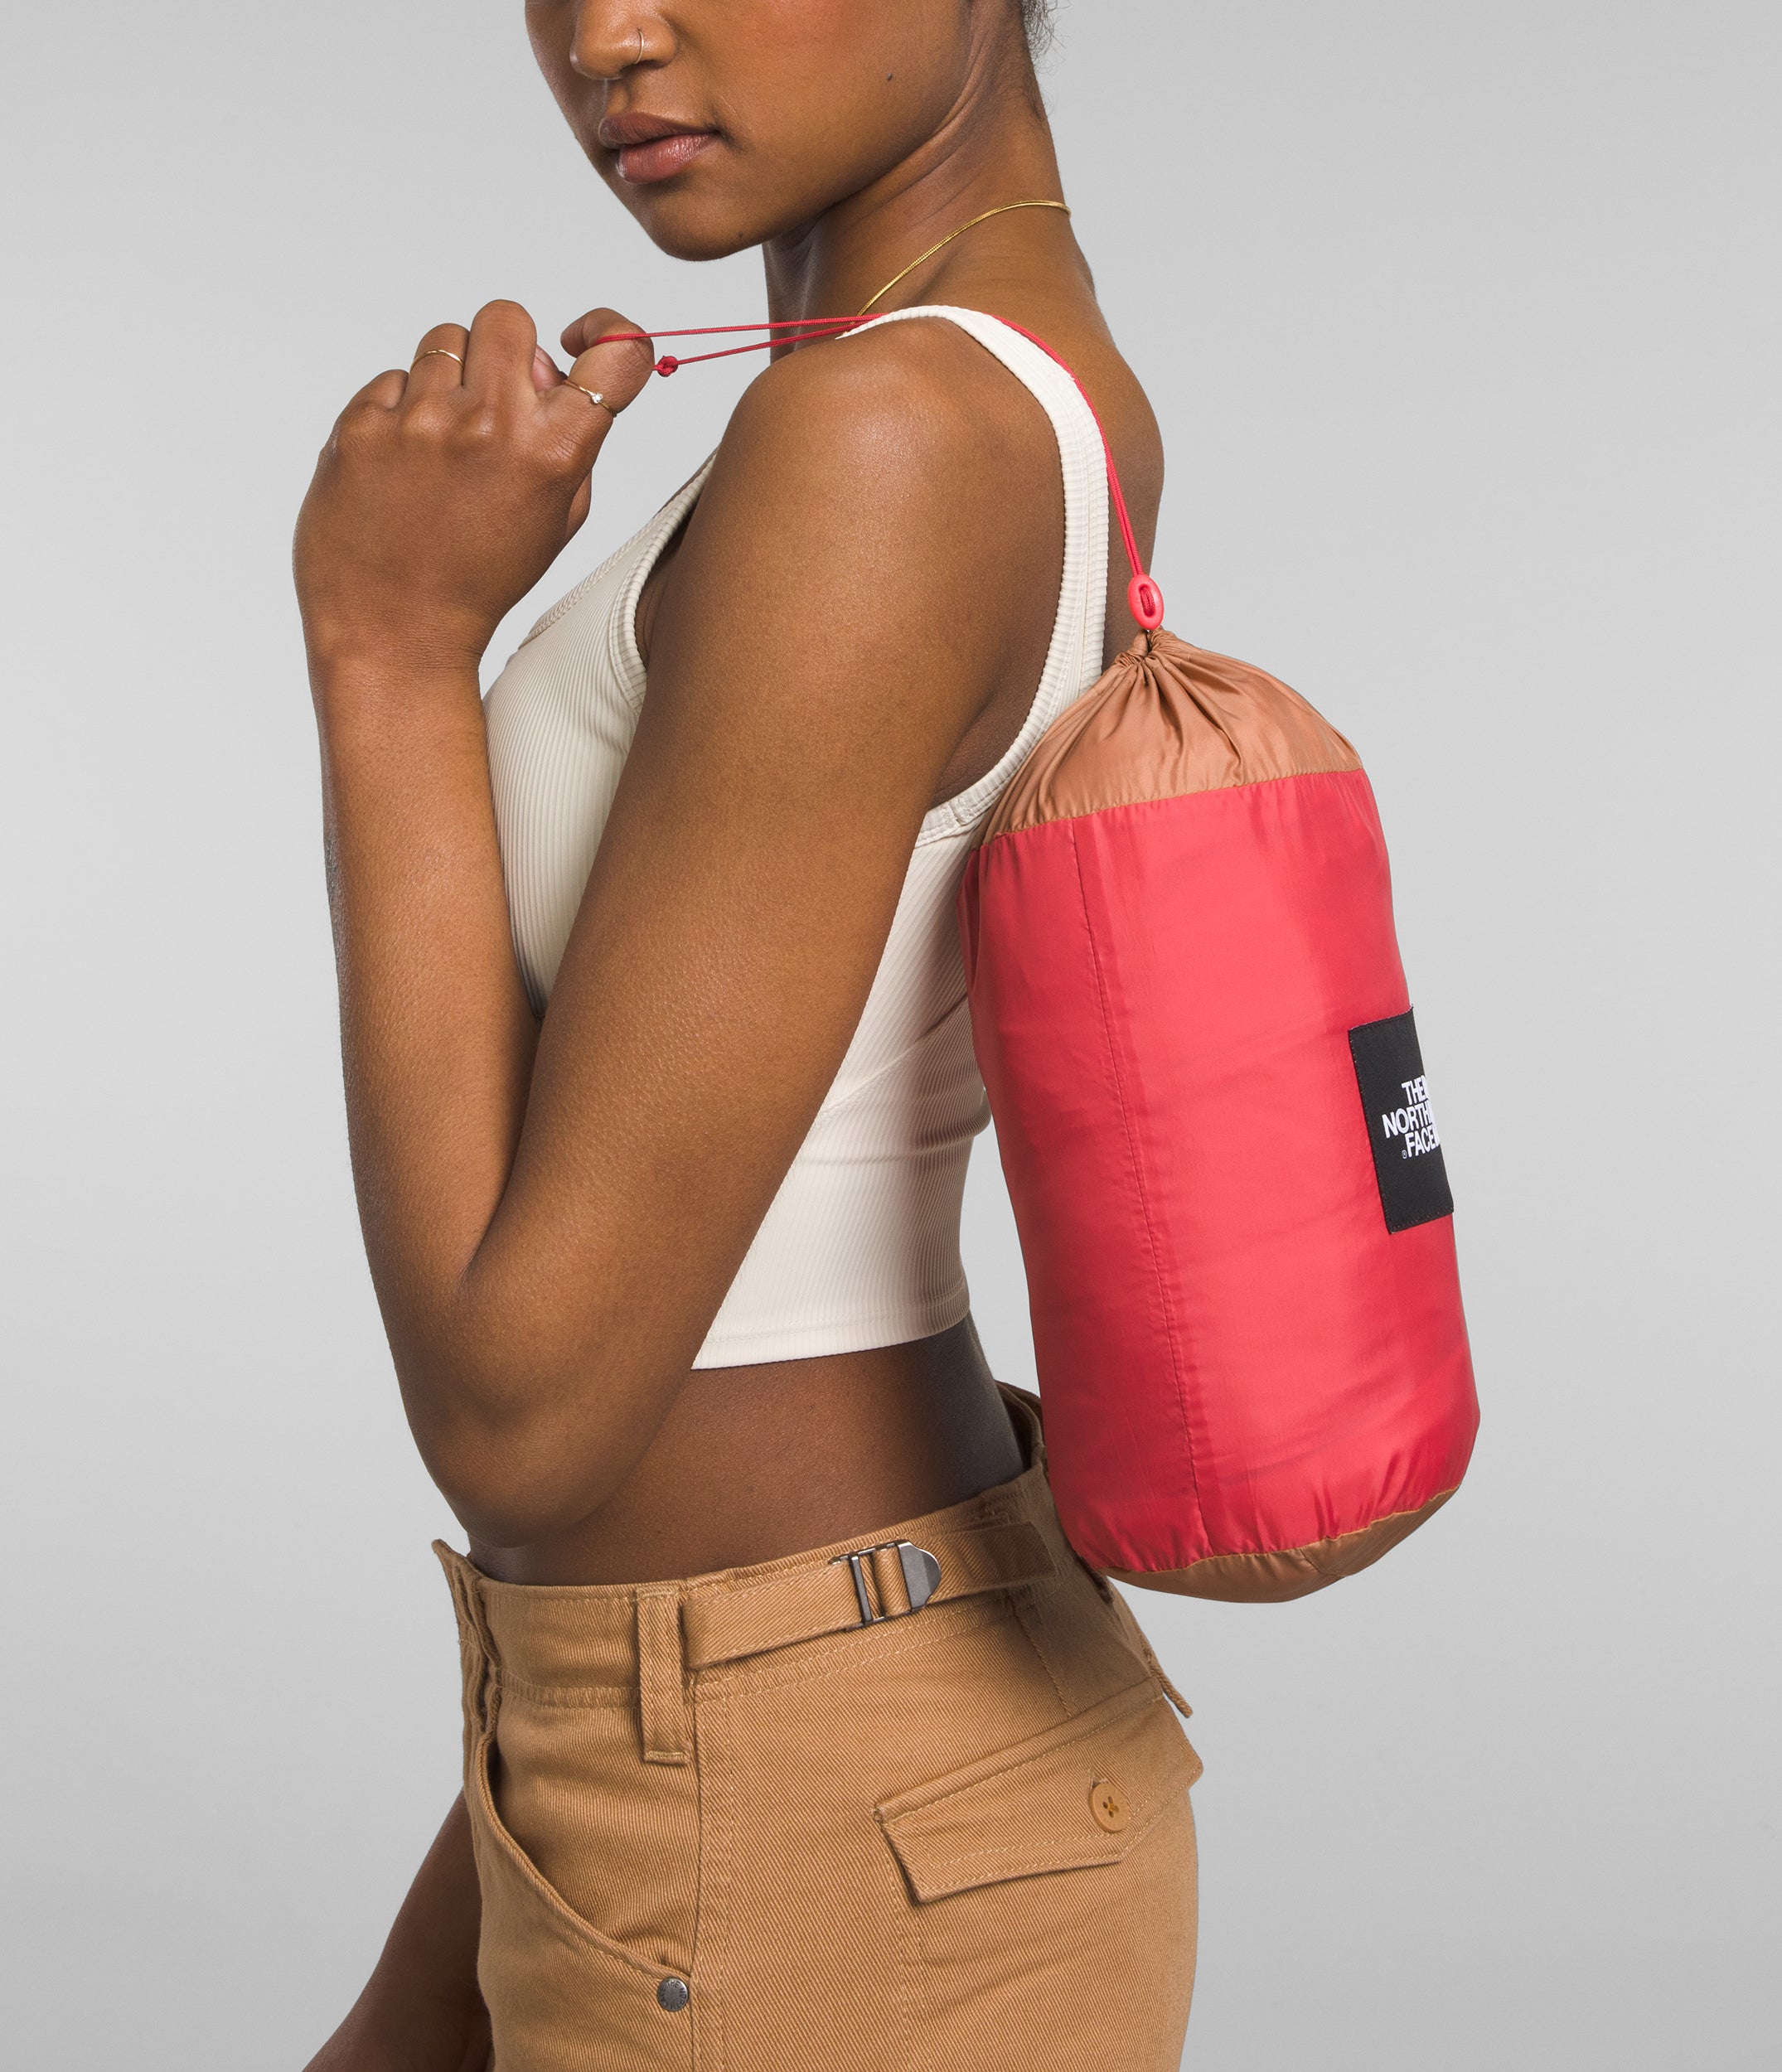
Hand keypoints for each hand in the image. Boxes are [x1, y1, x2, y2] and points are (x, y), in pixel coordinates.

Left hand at [294, 300, 652, 673]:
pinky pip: (390, 380)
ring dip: (449, 381)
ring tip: (441, 446)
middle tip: (494, 399)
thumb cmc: (480, 579)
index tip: (582, 339)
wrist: (394, 631)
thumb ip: (569, 441)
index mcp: (555, 453)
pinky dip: (399, 413)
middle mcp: (490, 425)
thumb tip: (547, 369)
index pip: (616, 353)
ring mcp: (420, 421)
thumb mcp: (556, 520)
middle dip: (506, 350)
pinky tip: (401, 467)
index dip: (610, 330)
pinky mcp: (361, 424)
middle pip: (507, 318)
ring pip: (444, 341)